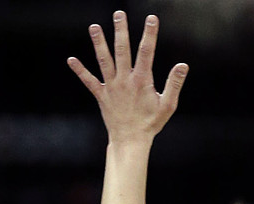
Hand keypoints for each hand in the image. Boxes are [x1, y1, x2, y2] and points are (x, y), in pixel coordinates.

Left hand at [69, 12, 187, 145]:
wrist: (131, 140)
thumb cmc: (151, 123)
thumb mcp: (168, 105)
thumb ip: (174, 84)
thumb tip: (183, 65)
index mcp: (142, 81)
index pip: (147, 52)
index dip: (149, 34)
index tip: (151, 19)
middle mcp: (125, 80)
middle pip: (122, 50)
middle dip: (121, 31)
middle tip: (119, 14)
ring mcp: (111, 86)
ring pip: (103, 60)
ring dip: (98, 43)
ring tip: (94, 27)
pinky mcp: (101, 95)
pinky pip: (88, 81)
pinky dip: (80, 70)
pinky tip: (71, 60)